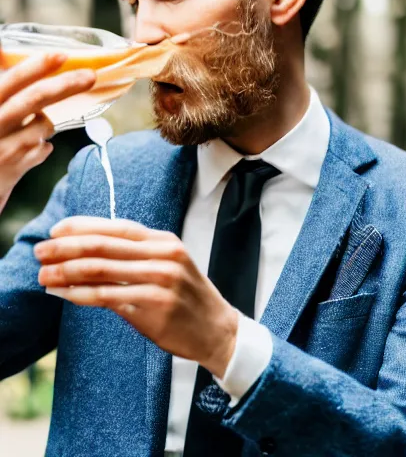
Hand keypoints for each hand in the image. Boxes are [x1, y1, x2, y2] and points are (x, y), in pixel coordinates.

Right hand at [0, 54, 95, 212]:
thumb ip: (1, 80)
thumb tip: (1, 46)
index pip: (12, 81)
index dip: (36, 67)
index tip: (61, 55)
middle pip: (34, 99)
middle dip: (65, 85)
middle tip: (90, 76)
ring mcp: (3, 149)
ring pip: (43, 125)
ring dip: (44, 122)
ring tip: (29, 126)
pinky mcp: (13, 169)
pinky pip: (43, 149)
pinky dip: (41, 145)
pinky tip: (27, 148)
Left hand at [34, 216, 238, 378]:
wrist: (216, 328)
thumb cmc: (185, 297)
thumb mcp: (167, 265)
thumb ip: (134, 256)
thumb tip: (88, 254)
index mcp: (164, 241)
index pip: (117, 227)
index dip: (83, 226)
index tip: (56, 230)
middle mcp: (163, 255)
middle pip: (104, 245)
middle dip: (66, 247)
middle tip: (41, 252)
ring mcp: (161, 280)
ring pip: (102, 269)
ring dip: (66, 272)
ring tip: (44, 275)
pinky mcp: (155, 306)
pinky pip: (108, 296)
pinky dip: (79, 294)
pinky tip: (62, 293)